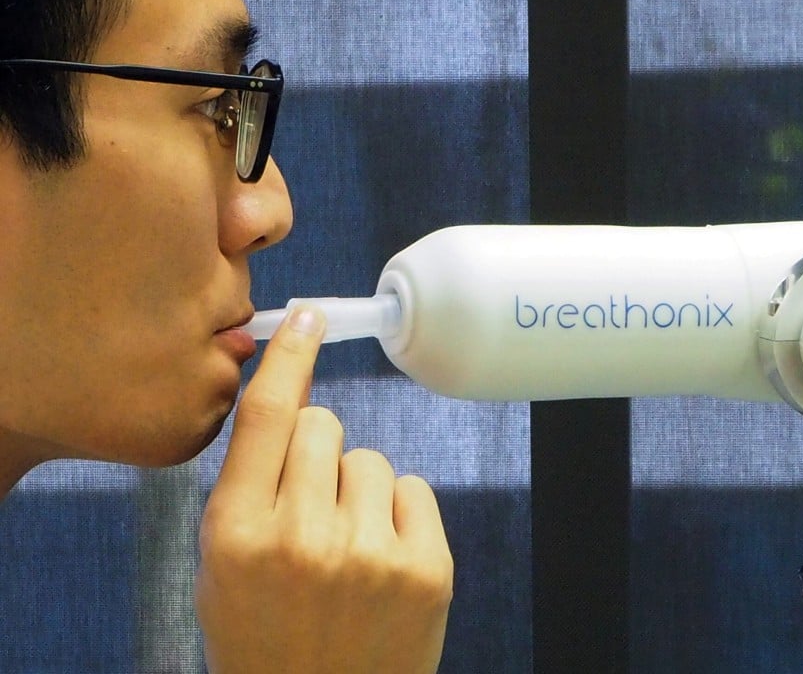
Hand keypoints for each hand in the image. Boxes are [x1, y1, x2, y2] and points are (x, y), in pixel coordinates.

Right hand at [196, 306, 452, 673]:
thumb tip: (287, 389)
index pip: (267, 416)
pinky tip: (382, 562)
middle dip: (317, 452)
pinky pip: (414, 490)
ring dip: (358, 490)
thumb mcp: (222, 566)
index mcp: (236, 536)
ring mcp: (370, 554)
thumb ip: (246, 482)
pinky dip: (399, 515)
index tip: (307, 318)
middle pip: (324, 424)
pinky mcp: (426, 568)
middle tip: (312, 508)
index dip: (289, 357)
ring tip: (347, 550)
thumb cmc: (266, 637)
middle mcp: (302, 538)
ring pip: (372, 459)